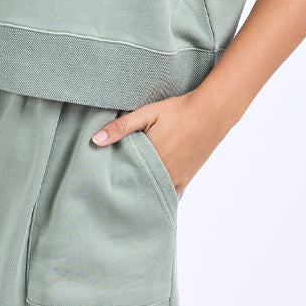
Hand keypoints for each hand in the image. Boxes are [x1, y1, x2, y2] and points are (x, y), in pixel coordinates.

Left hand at [88, 90, 229, 196]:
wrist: (210, 113)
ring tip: (127, 190)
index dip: (112, 177)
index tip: (101, 179)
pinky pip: (169, 193)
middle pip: (137, 187)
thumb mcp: (147, 113)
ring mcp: (176, 178)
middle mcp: (163, 174)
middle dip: (125, 187)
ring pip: (152, 192)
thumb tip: (95, 140)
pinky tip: (148, 191)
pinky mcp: (186, 179)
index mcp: (149, 159)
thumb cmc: (178, 111)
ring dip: (141, 191)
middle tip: (110, 187)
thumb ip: (121, 127)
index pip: (123, 175)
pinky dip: (158, 192)